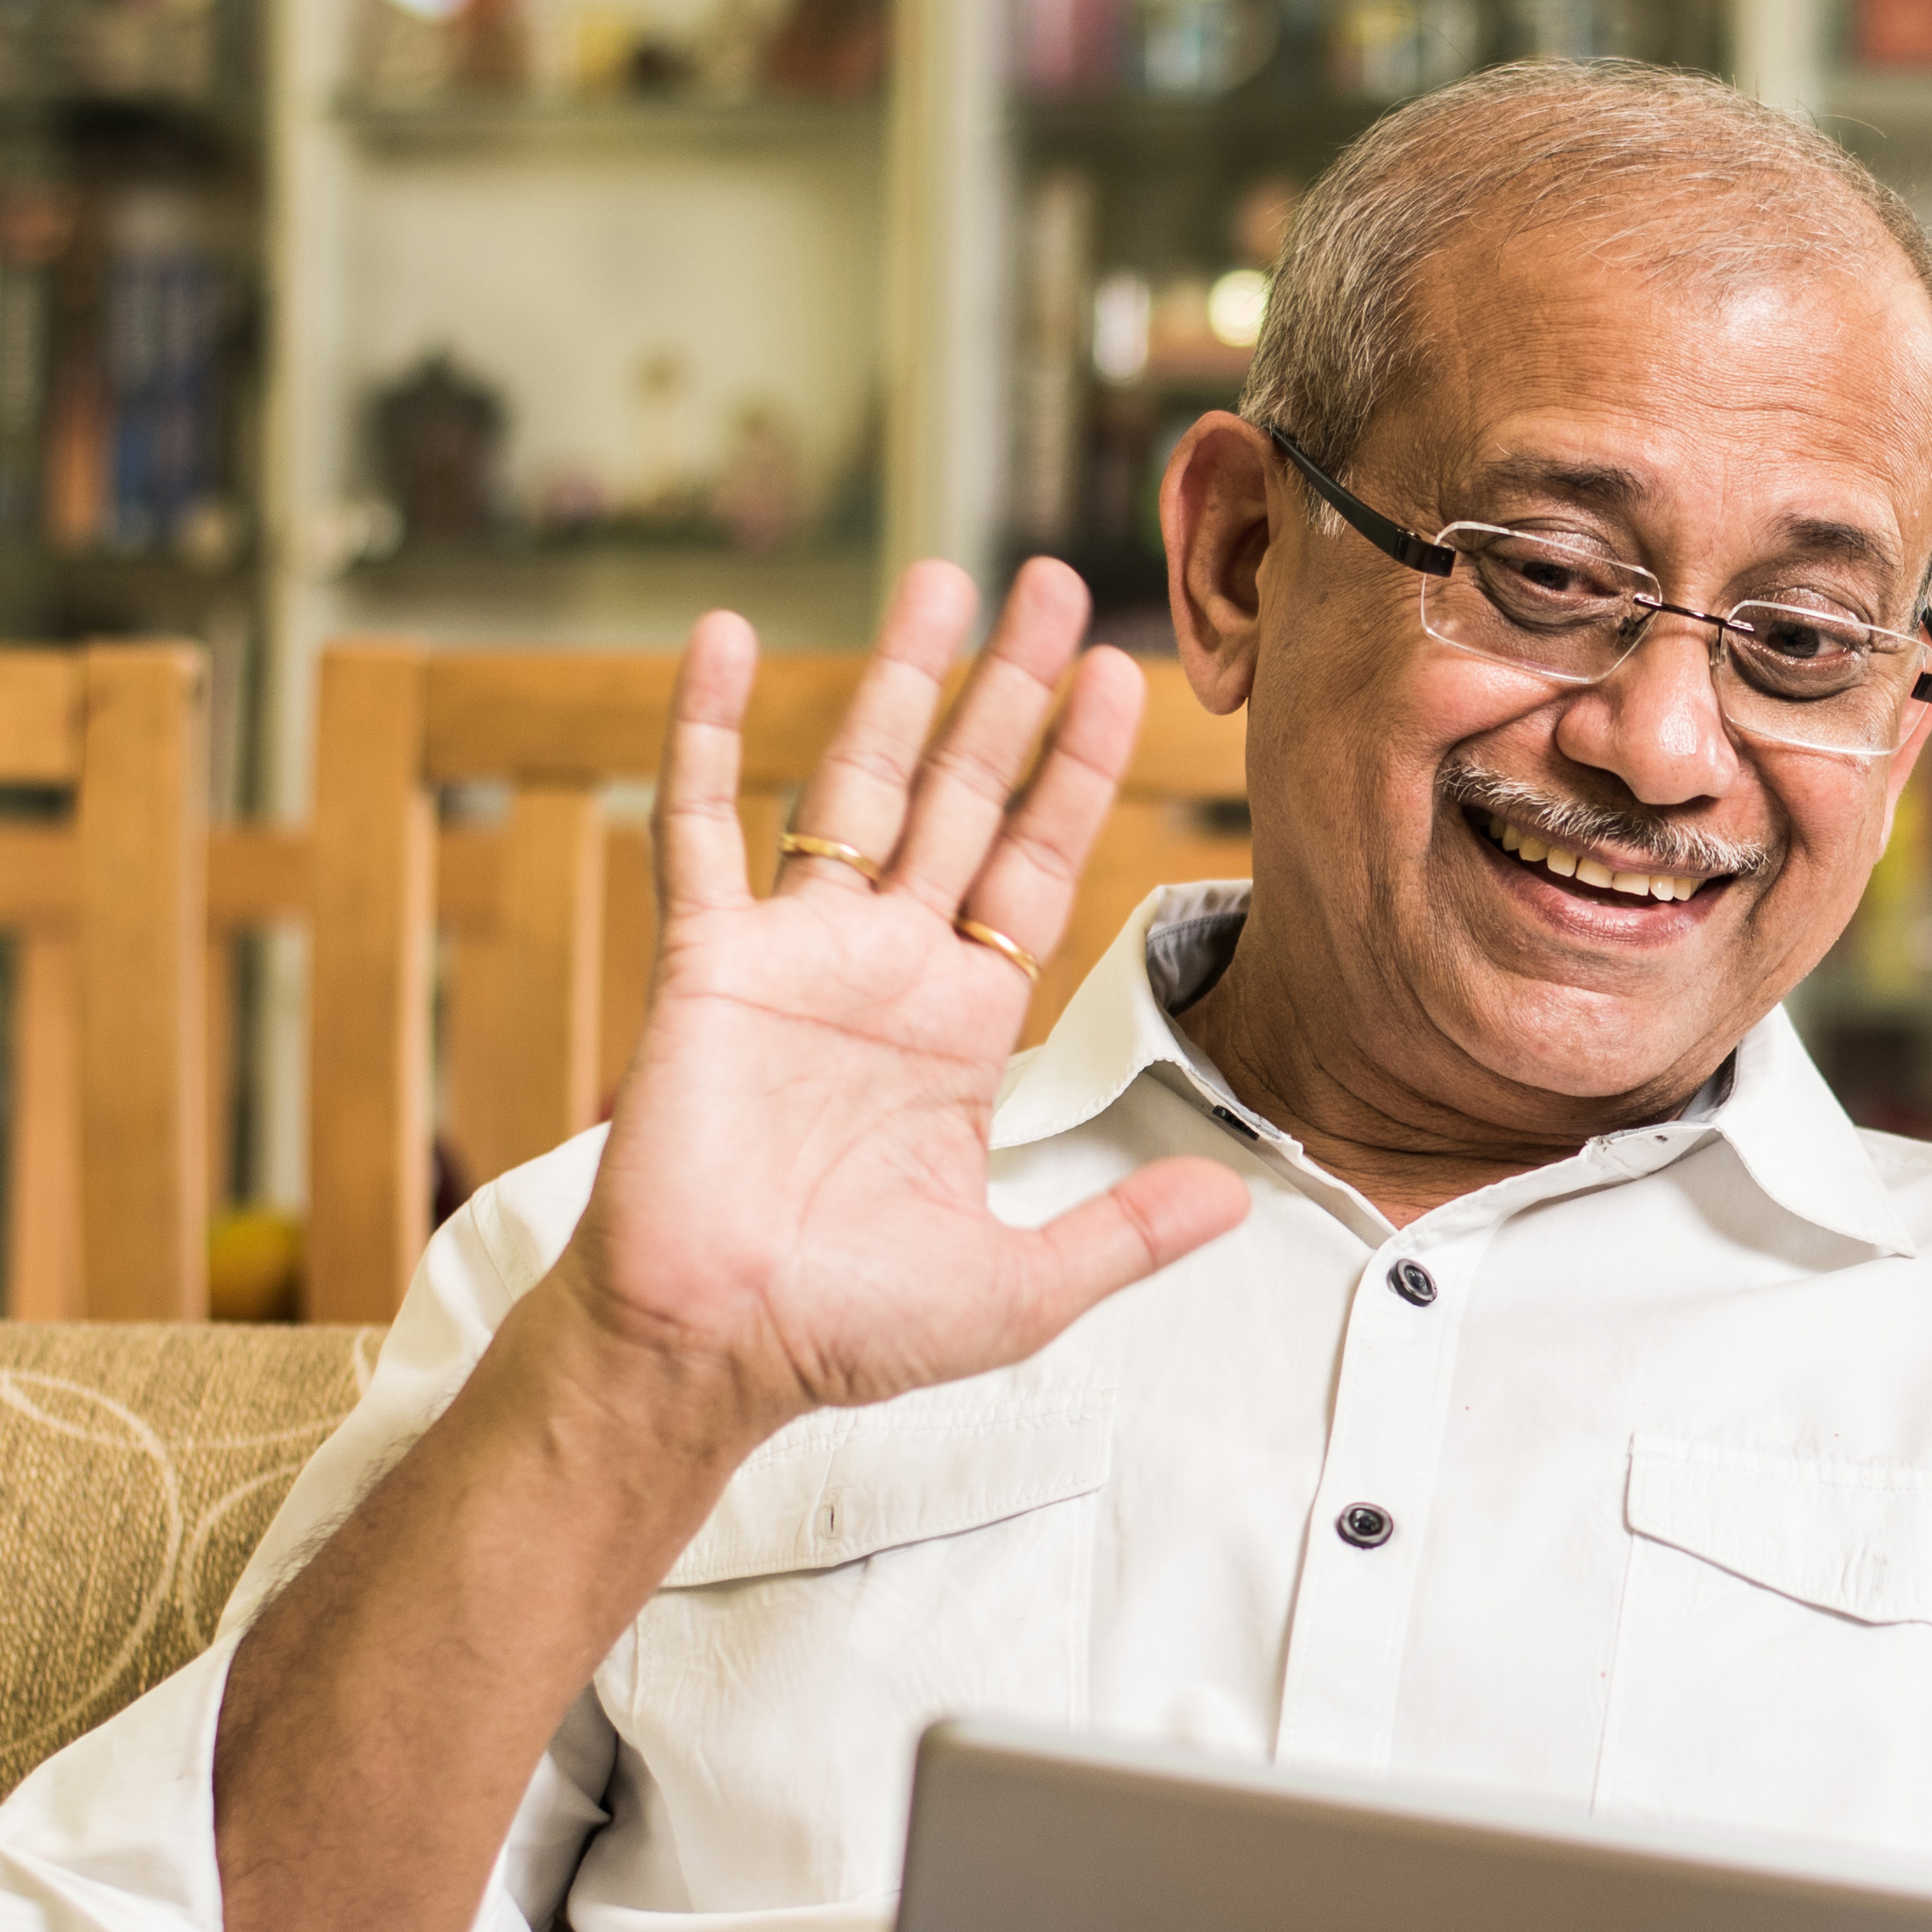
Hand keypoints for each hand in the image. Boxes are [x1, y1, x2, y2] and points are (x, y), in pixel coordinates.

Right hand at [550, 557, 1249, 1444]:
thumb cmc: (850, 1325)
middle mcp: (888, 968)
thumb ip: (1125, 1230)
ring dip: (894, 682)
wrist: (714, 1351)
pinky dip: (703, 732)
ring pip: (851, 782)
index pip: (1039, 865)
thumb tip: (1233, 1198)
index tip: (1124, 679)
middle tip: (1053, 584)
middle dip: (1010, 692)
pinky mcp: (705, 964)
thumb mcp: (1023, 1285)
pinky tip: (721, 639)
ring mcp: (796, 954)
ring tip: (939, 580)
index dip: (1082, 772)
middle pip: (963, 794)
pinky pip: (698, 827)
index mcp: (965, 1023)